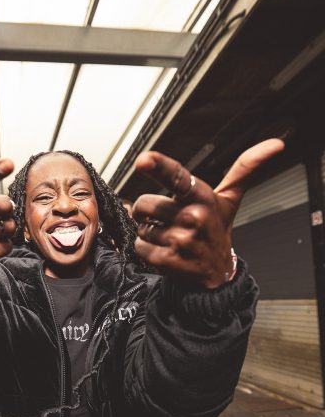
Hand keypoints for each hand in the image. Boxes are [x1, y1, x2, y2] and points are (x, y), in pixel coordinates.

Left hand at [132, 138, 284, 287]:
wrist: (217, 272)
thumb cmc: (216, 229)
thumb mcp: (229, 198)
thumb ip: (244, 168)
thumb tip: (276, 144)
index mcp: (202, 197)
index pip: (177, 176)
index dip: (159, 166)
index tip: (144, 160)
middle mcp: (193, 217)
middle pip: (145, 204)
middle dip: (147, 211)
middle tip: (168, 218)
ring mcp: (180, 240)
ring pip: (141, 227)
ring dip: (149, 232)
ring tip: (171, 236)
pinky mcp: (168, 260)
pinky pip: (140, 247)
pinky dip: (147, 250)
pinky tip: (166, 250)